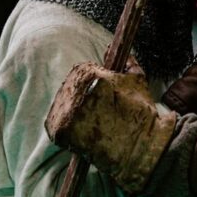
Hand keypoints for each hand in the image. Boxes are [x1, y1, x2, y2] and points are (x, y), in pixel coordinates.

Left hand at [45, 61, 176, 194]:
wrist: (141, 149)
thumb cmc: (141, 114)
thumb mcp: (137, 80)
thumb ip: (125, 61)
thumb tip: (110, 47)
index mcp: (94, 76)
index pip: (82, 70)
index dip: (90, 81)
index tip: (98, 93)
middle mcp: (78, 91)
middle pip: (70, 86)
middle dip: (80, 95)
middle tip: (95, 110)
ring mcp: (68, 111)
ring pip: (62, 103)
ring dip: (72, 110)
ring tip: (91, 121)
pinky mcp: (62, 131)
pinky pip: (54, 123)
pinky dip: (63, 127)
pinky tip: (79, 131)